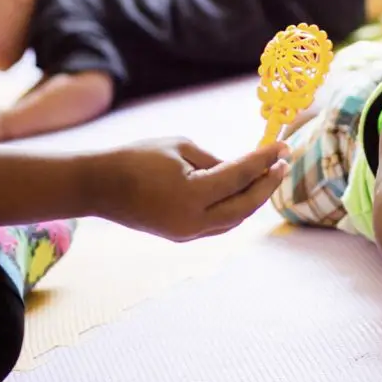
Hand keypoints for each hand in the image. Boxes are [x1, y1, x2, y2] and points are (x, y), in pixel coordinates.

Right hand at [96, 138, 288, 241]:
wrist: (99, 186)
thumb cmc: (136, 158)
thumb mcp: (179, 147)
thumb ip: (214, 160)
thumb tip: (239, 170)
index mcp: (192, 195)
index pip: (240, 177)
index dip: (264, 161)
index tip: (282, 147)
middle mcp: (193, 221)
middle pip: (244, 206)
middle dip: (266, 184)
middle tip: (282, 163)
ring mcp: (187, 233)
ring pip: (234, 220)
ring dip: (253, 199)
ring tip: (267, 176)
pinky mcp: (181, 235)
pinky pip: (219, 225)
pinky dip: (235, 209)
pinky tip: (243, 192)